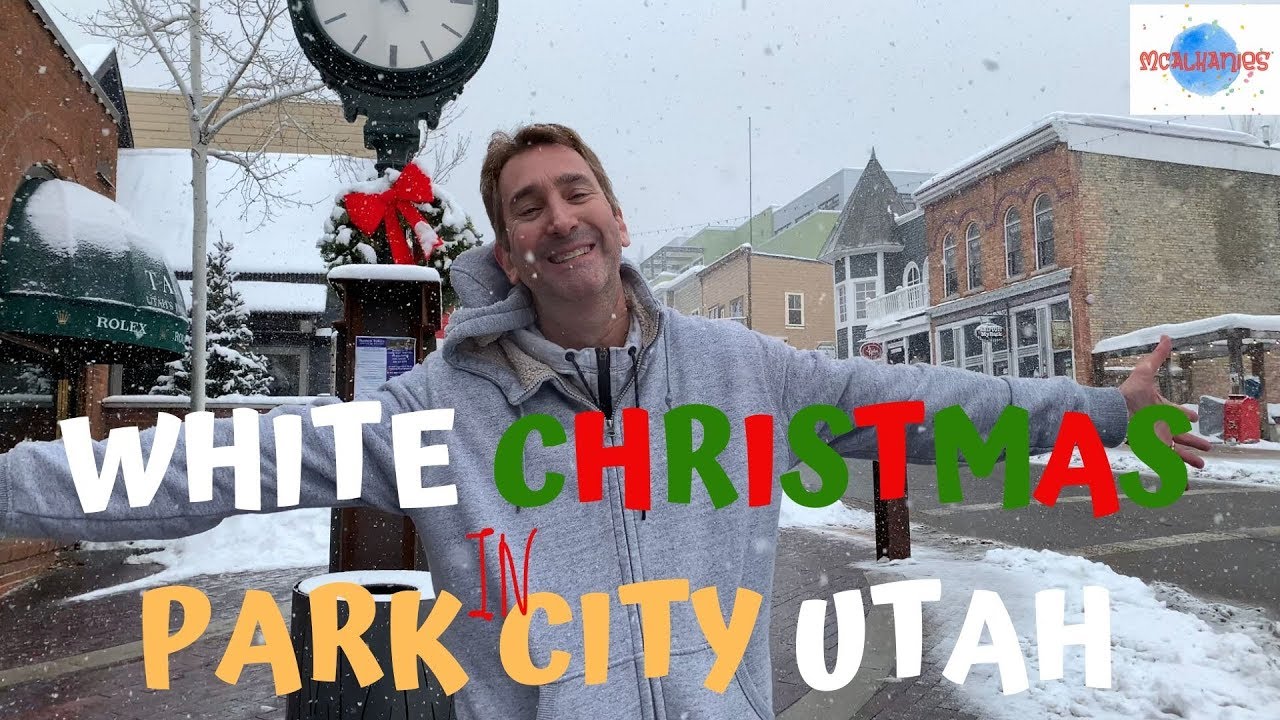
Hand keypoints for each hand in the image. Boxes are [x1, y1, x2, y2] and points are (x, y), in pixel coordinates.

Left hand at [1118, 335, 1211, 468]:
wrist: (1114, 414)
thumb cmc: (1128, 393)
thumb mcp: (1145, 372)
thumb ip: (1156, 356)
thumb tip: (1166, 336)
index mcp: (1160, 409)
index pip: (1175, 412)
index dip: (1184, 414)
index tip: (1195, 418)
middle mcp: (1160, 426)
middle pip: (1180, 435)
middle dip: (1193, 441)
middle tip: (1207, 447)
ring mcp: (1158, 440)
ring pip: (1177, 452)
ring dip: (1189, 458)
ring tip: (1202, 465)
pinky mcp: (1155, 452)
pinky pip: (1168, 468)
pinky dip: (1176, 479)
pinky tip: (1183, 489)